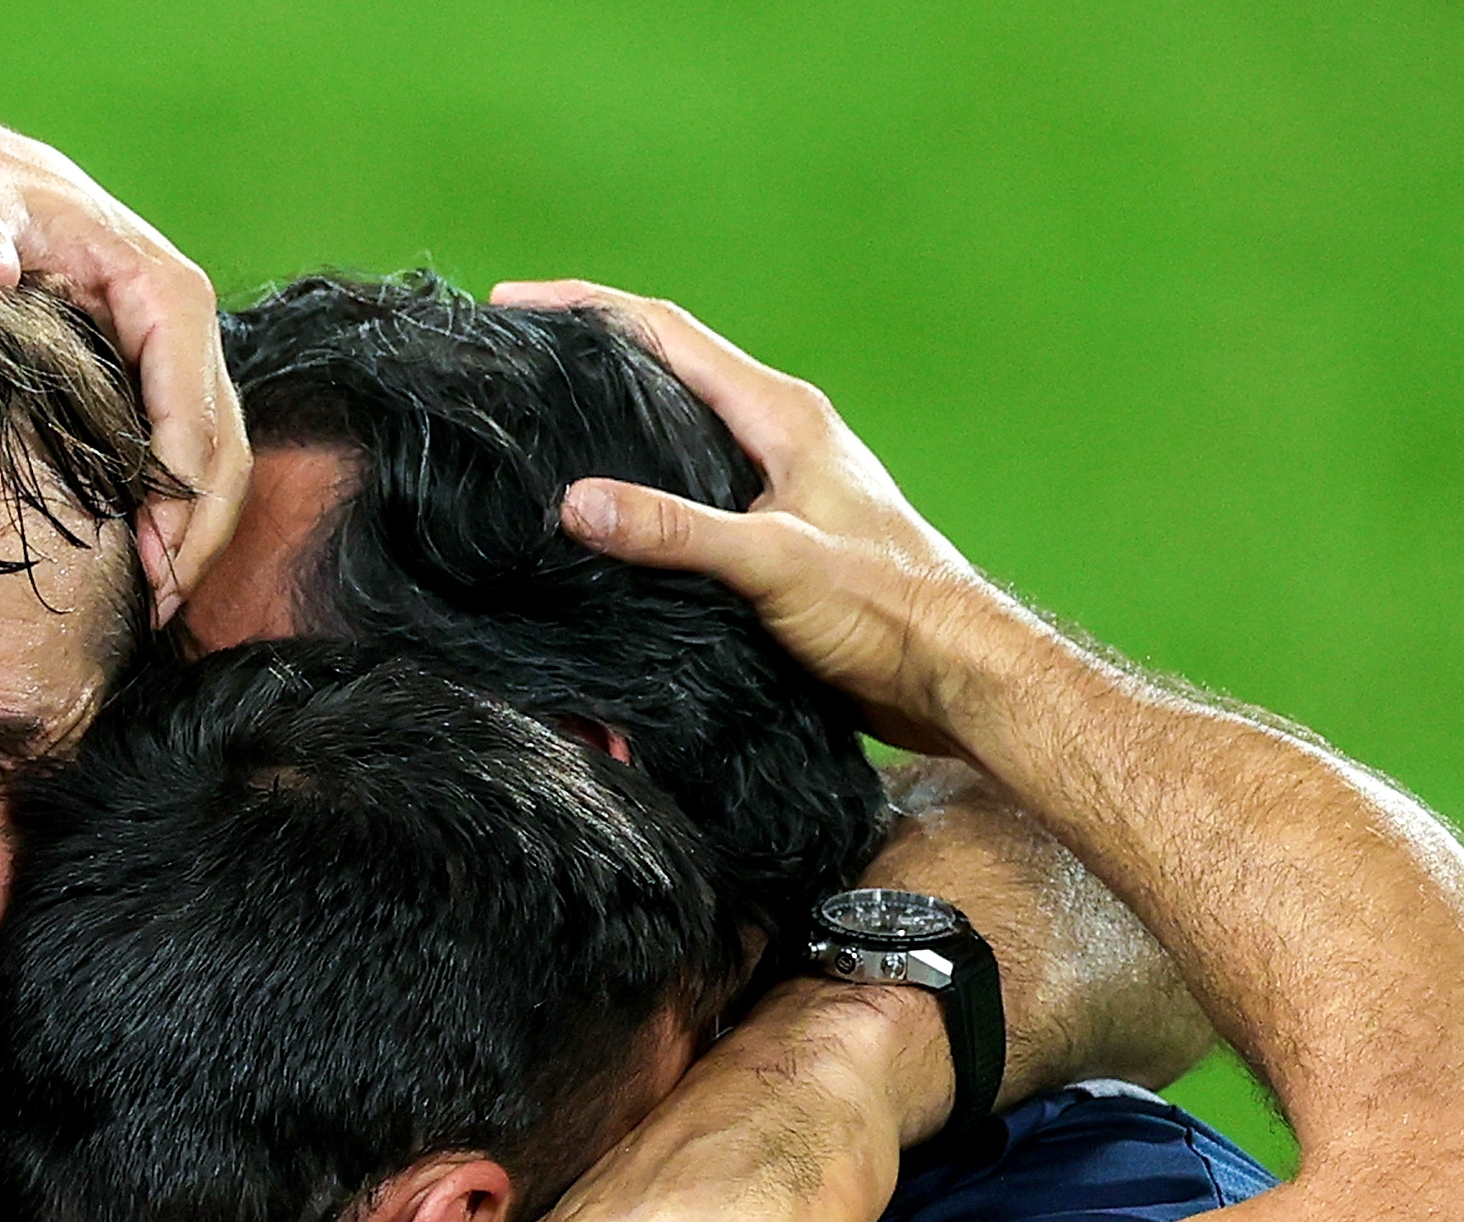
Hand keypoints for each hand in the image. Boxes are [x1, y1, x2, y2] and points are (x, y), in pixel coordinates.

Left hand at [0, 106, 241, 620]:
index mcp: (161, 290)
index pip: (195, 408)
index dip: (180, 493)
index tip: (156, 562)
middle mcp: (181, 327)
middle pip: (222, 448)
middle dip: (197, 533)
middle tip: (159, 609)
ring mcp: (167, 358)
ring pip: (212, 461)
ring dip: (191, 536)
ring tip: (154, 606)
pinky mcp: (143, 381)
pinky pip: (177, 457)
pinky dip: (169, 515)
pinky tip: (139, 567)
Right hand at [488, 281, 1005, 757]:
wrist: (948, 672)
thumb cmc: (883, 609)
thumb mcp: (771, 563)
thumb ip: (673, 531)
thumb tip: (574, 501)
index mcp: (780, 414)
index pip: (665, 334)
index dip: (586, 311)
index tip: (514, 306)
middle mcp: (776, 437)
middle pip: (665, 374)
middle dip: (589, 361)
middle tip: (514, 367)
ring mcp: (775, 487)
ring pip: (676, 438)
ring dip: (614, 430)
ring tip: (542, 435)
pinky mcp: (773, 540)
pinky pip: (691, 496)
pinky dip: (642, 492)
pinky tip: (605, 521)